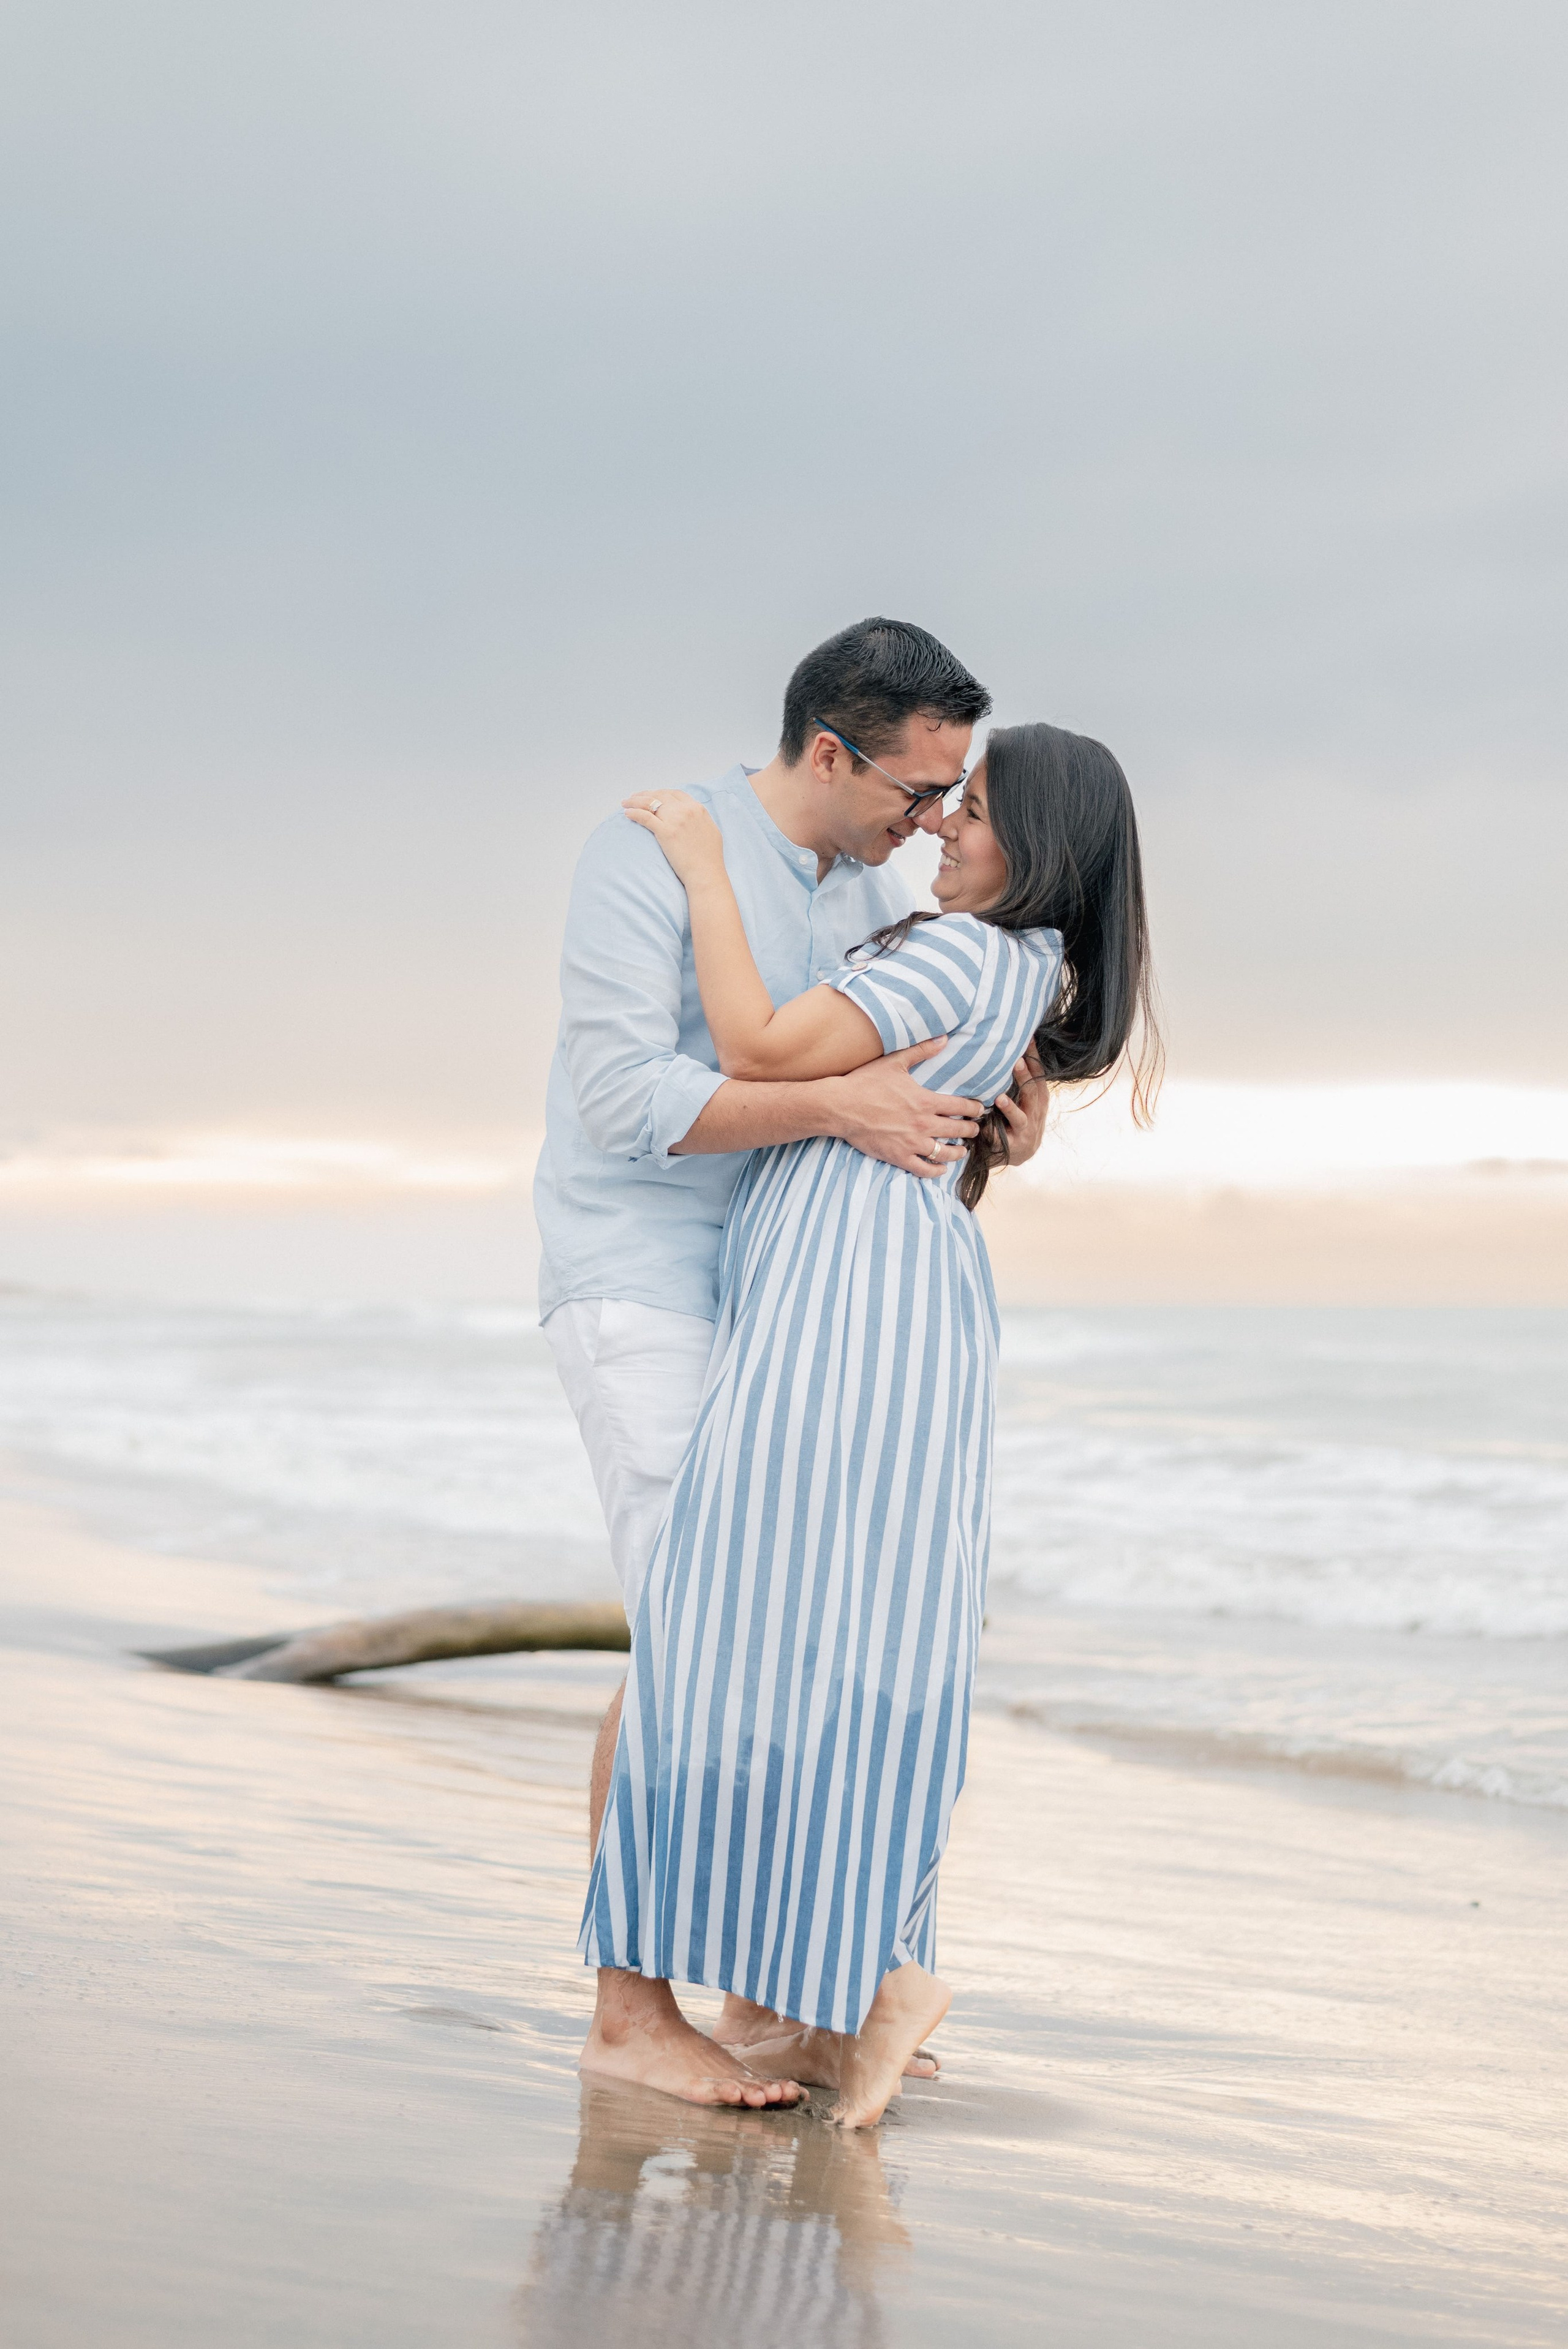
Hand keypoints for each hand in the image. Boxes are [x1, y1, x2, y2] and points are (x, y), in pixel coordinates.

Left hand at [622, 790, 726, 887]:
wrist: (706, 873)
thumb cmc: (710, 858)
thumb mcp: (709, 830)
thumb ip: (699, 819)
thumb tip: (692, 816)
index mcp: (697, 808)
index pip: (674, 794)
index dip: (660, 793)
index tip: (651, 795)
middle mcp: (686, 810)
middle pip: (660, 795)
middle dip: (645, 794)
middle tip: (634, 797)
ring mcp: (675, 820)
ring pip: (650, 803)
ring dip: (635, 801)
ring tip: (625, 803)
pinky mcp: (666, 832)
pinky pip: (645, 817)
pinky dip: (634, 813)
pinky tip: (627, 814)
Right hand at [829, 1041, 982, 1177]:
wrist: (841, 1106)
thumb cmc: (866, 1082)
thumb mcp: (895, 1062)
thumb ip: (922, 1051)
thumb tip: (943, 1039)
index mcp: (926, 1101)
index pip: (961, 1107)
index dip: (974, 1109)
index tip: (979, 1110)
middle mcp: (923, 1124)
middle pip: (957, 1130)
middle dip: (970, 1130)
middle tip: (974, 1130)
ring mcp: (912, 1143)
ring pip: (945, 1153)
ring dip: (958, 1152)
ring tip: (962, 1150)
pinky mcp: (898, 1157)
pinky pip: (924, 1169)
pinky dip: (935, 1171)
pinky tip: (941, 1168)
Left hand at [993, 1043, 1049, 1167]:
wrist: (1021, 1153)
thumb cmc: (1019, 1116)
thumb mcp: (1025, 1097)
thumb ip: (1020, 1078)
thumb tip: (1009, 1045)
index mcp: (1039, 1098)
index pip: (1039, 1075)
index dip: (1034, 1058)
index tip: (1028, 1039)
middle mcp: (1036, 1113)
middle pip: (1031, 1093)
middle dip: (1024, 1077)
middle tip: (1016, 1061)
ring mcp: (1026, 1130)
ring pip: (1020, 1117)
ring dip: (1010, 1108)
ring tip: (1000, 1099)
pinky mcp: (1014, 1146)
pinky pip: (1001, 1138)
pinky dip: (992, 1132)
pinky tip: (984, 1127)